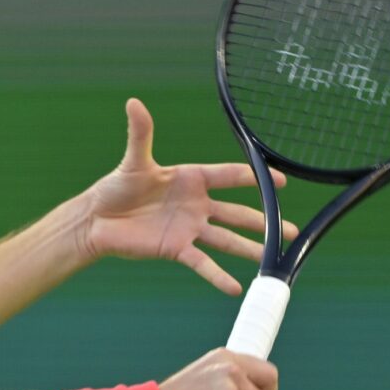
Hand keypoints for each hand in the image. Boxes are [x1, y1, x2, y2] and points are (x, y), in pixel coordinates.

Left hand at [79, 98, 297, 294]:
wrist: (97, 221)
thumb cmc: (115, 188)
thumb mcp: (133, 161)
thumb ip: (140, 134)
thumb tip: (133, 102)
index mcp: (190, 179)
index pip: (228, 176)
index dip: (254, 178)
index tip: (280, 181)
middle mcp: (196, 204)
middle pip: (237, 212)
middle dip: (264, 221)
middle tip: (291, 230)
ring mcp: (188, 228)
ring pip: (226, 239)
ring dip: (250, 248)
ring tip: (272, 258)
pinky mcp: (176, 249)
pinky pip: (202, 263)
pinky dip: (218, 276)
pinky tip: (235, 287)